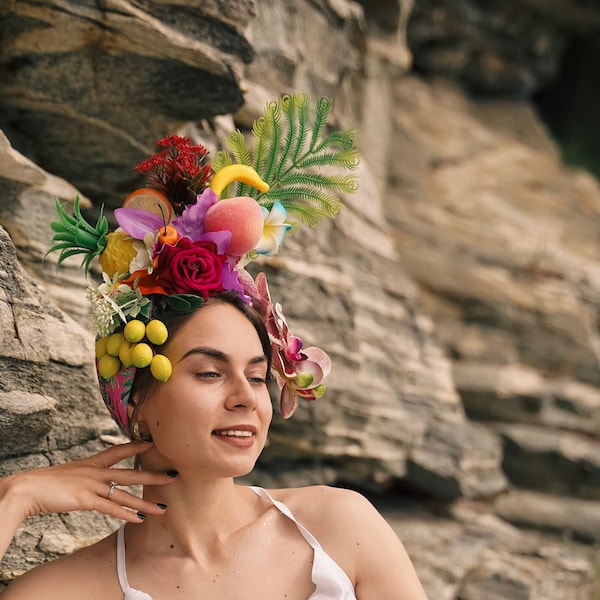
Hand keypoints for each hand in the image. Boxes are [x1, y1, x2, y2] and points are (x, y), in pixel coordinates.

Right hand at [3, 442, 175, 522]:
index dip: (136, 445)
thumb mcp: (69, 473)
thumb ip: (84, 475)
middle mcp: (96, 471)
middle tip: (174, 475)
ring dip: (145, 502)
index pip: (119, 450)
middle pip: (132, 472)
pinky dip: (126, 514)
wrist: (26, 488)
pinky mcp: (85, 500)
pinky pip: (111, 508)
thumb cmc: (45, 483)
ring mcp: (92, 485)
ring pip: (126, 494)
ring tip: (162, 508)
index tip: (152, 440)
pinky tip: (138, 519)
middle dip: (154, 475)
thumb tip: (91, 482)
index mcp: (92, 462)